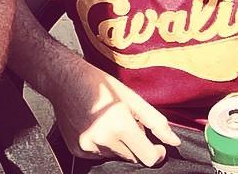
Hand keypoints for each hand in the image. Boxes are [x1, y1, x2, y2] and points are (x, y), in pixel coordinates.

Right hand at [50, 58, 179, 165]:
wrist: (64, 79)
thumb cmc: (97, 83)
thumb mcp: (131, 96)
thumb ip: (155, 120)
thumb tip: (174, 140)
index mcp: (120, 125)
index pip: (149, 158)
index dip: (157, 153)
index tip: (157, 146)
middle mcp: (103, 140)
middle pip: (132, 157)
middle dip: (135, 144)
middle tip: (127, 123)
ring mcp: (88, 147)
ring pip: (116, 156)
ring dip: (119, 144)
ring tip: (109, 121)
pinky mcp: (78, 150)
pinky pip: (99, 155)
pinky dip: (103, 145)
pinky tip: (96, 126)